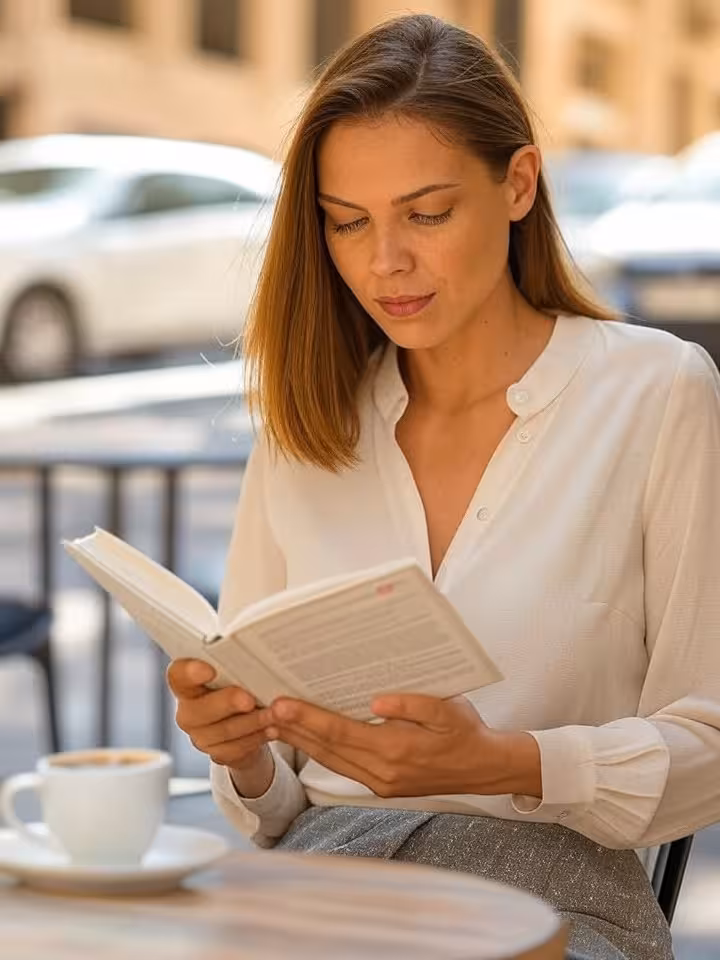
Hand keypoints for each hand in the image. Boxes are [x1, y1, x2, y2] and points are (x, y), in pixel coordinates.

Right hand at [167, 659, 273, 771]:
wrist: (248, 722)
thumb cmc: (242, 685)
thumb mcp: (238, 671)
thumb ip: (238, 663)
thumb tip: (258, 652)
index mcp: (188, 684)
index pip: (178, 675)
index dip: (189, 673)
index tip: (209, 670)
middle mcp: (188, 711)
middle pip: (200, 709)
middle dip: (227, 703)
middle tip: (249, 699)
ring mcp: (200, 736)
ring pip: (223, 731)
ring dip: (251, 722)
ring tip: (273, 713)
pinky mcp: (217, 753)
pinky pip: (236, 749)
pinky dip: (257, 737)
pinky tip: (272, 729)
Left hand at [267, 694, 528, 798]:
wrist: (485, 768)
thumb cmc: (466, 732)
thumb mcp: (447, 709)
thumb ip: (412, 705)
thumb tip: (376, 700)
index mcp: (396, 750)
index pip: (340, 732)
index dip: (307, 718)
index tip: (281, 703)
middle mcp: (383, 772)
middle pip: (327, 750)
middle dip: (294, 729)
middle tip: (264, 708)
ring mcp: (381, 783)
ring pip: (331, 761)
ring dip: (302, 742)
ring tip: (276, 722)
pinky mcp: (383, 786)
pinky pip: (344, 768)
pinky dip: (322, 752)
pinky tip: (309, 738)